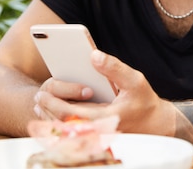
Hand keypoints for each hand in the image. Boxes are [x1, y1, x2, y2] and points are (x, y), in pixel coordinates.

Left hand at [34, 50, 175, 135]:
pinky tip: (51, 113)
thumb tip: (93, 55)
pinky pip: (71, 134)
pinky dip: (58, 124)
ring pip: (65, 132)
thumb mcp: (134, 80)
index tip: (42, 94)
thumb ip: (114, 68)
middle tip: (37, 96)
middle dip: (47, 110)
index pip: (72, 115)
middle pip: (63, 125)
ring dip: (49, 118)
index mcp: (106, 118)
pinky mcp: (94, 137)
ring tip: (40, 103)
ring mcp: (95, 136)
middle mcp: (98, 131)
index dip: (54, 104)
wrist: (154, 123)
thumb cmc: (143, 100)